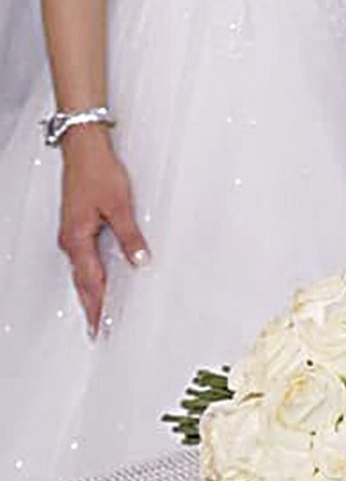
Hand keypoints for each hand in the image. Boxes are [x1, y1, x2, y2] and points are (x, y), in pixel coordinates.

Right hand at [57, 126, 148, 336]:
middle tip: (99, 329)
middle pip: (82, 281)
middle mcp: (71, 240)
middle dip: (91, 306)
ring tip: (101, 311)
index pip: (90, 282)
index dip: (98, 305)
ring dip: (91, 291)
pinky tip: (100, 279)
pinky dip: (91, 273)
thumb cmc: (99, 172)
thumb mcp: (120, 206)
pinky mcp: (78, 226)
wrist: (84, 150)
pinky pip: (84, 258)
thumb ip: (130, 236)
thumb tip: (140, 262)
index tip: (102, 326)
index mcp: (78, 239)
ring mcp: (73, 234)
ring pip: (82, 271)